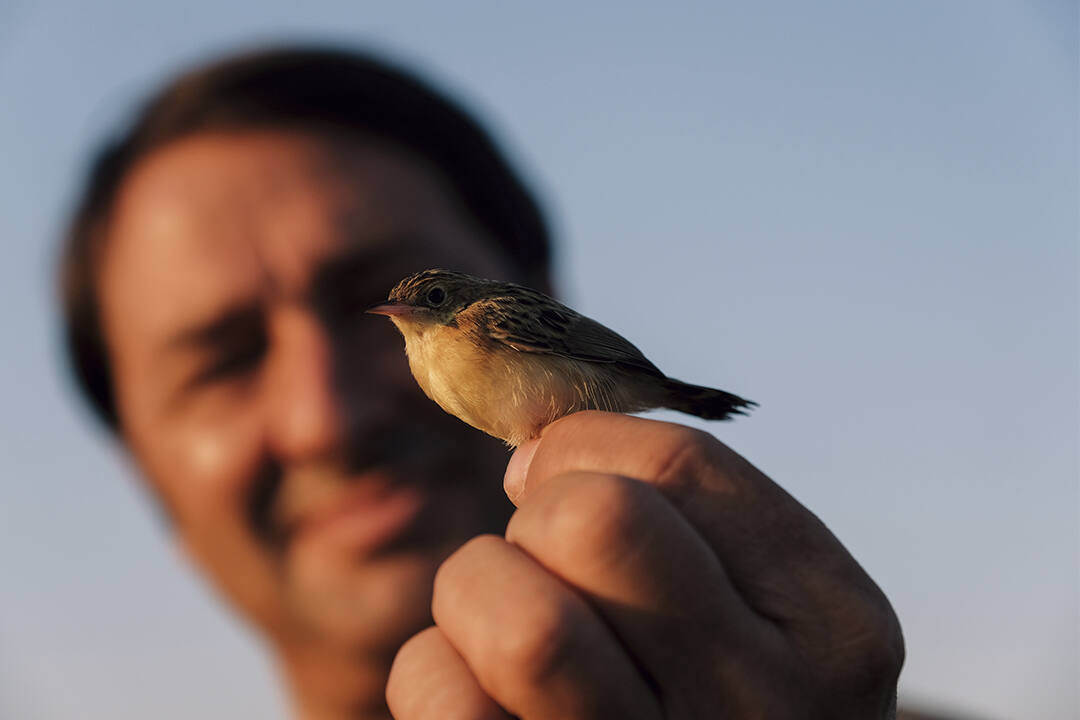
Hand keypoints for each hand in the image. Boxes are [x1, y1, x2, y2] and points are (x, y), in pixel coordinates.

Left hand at [386, 411, 903, 718]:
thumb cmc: (731, 696)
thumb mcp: (769, 609)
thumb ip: (686, 516)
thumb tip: (530, 456)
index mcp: (833, 621)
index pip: (680, 462)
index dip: (583, 445)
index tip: (555, 476)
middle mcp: (768, 701)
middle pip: (596, 521)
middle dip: (539, 513)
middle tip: (544, 557)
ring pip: (525, 624)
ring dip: (480, 588)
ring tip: (508, 616)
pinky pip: (448, 696)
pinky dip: (437, 668)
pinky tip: (484, 689)